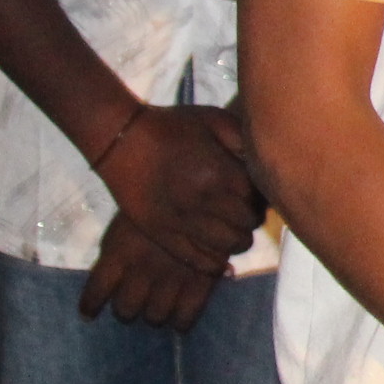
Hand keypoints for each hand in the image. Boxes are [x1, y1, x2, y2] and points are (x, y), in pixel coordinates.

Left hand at [77, 209, 225, 328]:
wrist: (207, 191)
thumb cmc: (161, 201)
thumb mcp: (131, 220)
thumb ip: (117, 251)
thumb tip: (105, 285)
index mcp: (119, 253)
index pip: (96, 292)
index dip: (90, 306)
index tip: (88, 313)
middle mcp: (141, 271)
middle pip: (126, 310)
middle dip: (128, 308)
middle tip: (134, 302)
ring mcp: (172, 279)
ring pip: (154, 317)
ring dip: (154, 314)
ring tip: (158, 307)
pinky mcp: (200, 283)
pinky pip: (185, 317)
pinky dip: (181, 323)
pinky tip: (180, 321)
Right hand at [94, 103, 264, 269]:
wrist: (120, 139)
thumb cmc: (172, 126)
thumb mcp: (214, 120)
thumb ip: (243, 142)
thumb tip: (264, 166)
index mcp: (219, 172)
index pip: (257, 199)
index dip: (261, 200)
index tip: (256, 198)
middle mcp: (202, 199)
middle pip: (246, 224)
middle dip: (250, 221)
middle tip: (245, 216)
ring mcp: (180, 219)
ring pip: (226, 246)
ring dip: (237, 242)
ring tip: (235, 235)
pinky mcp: (160, 232)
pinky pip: (195, 259)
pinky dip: (214, 264)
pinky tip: (220, 261)